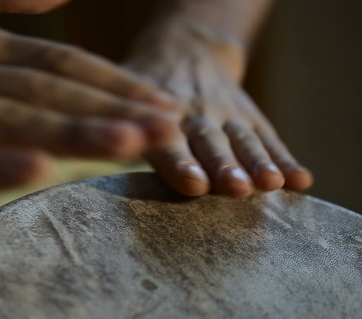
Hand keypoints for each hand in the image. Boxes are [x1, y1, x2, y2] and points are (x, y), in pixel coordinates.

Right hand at [0, 0, 175, 190]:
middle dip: (117, 108)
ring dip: (75, 130)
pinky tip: (35, 172)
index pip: (61, 65)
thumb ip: (0, 1)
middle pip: (52, 91)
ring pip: (11, 117)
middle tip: (173, 125)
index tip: (161, 101)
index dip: (116, 84)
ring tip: (132, 141)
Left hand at [126, 23, 312, 196]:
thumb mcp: (128, 96)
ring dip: (257, 163)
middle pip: (211, 143)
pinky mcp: (248, 114)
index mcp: (159, 117)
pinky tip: (300, 180)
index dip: (180, 164)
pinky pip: (268, 136)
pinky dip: (284, 158)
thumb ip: (122, 125)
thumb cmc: (145, 88)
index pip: (169, 144)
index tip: (194, 184)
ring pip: (243, 140)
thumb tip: (98, 152)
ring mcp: (225, 114)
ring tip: (271, 184)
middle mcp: (194, 115)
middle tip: (235, 188)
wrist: (184, 49)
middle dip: (223, 166)